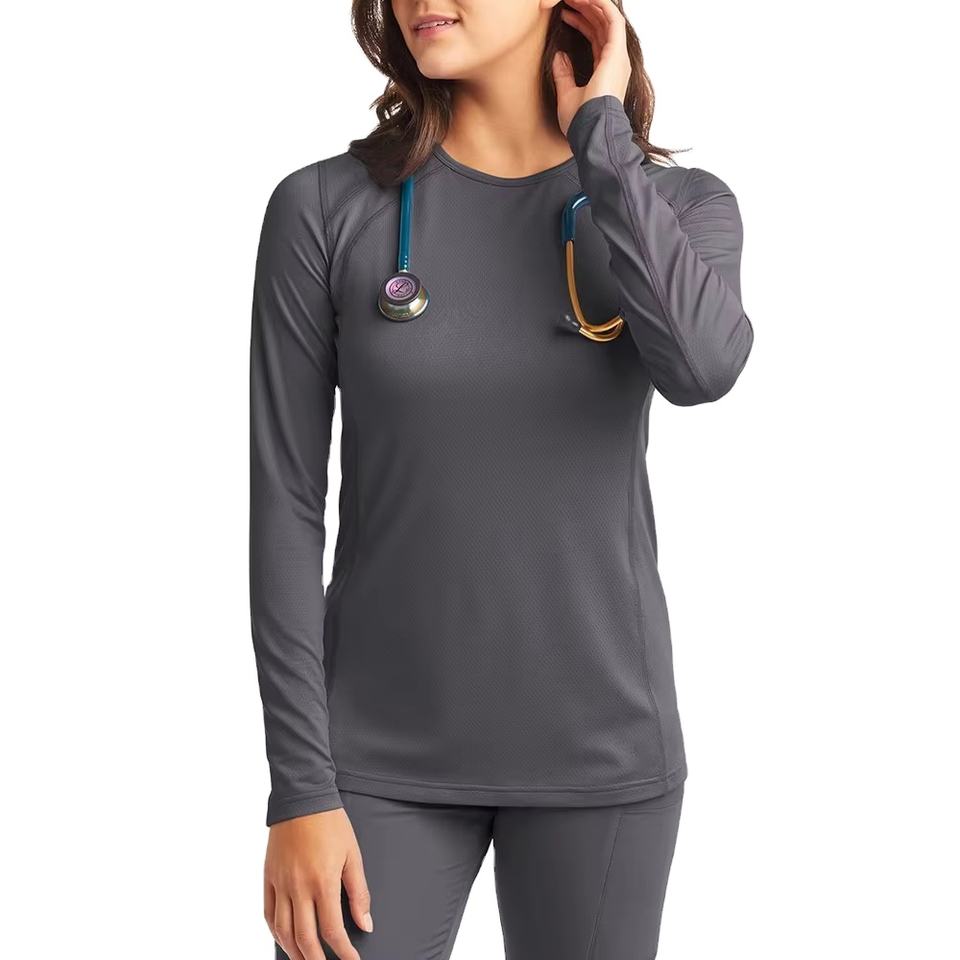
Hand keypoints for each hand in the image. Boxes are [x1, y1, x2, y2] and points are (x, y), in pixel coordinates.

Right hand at [264, 807, 371, 959]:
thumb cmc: (331, 823)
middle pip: (304, 938)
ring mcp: (280, 883)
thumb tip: (365, 924)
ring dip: (294, 952)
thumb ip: (359, 893)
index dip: (342, 951)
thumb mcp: (353, 855)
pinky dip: (276, 932)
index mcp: (323, 881)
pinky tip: (285, 940)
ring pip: (283, 931)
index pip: (331, 930)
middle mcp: (298, 887)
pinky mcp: (268, 877)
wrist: (302, 797)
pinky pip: (268, 913)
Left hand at [552, 0, 631, 135]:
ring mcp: (618, 57)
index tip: (565, 16)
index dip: (582, 24)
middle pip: (602, 26)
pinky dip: (601, 5)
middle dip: (585, 9)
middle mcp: (616, 62)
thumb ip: (564, 75)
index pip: (597, 39)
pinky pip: (612, 19)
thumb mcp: (567, 96)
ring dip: (591, 4)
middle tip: (568, 0)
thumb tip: (559, 56)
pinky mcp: (617, 53)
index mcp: (606, 71)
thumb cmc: (581, 122)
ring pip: (607, 19)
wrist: (592, 131)